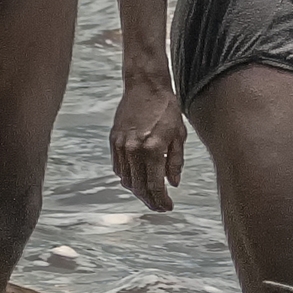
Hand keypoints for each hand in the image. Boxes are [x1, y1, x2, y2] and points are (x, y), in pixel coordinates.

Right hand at [110, 79, 186, 212]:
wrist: (145, 86)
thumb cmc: (166, 107)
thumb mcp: (179, 135)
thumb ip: (175, 161)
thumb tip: (173, 183)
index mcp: (152, 148)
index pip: (155, 185)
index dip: (162, 200)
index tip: (168, 207)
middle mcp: (134, 150)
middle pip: (139, 187)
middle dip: (150, 200)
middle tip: (160, 205)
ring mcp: (121, 146)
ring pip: (127, 180)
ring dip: (138, 190)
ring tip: (150, 193)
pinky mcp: (114, 141)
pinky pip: (119, 168)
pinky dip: (128, 177)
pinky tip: (138, 177)